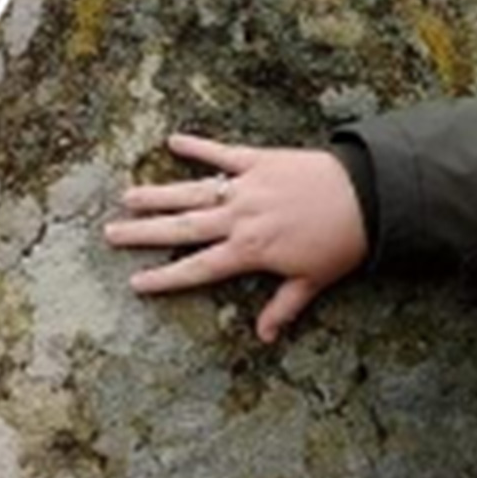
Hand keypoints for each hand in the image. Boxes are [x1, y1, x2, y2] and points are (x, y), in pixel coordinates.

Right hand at [104, 133, 367, 342]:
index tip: (135, 281)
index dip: (166, 276)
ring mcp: (247, 187)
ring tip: (127, 196)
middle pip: (183, 228)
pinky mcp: (260, 161)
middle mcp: (240, 219)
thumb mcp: (312, 281)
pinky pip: (223, 153)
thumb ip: (284, 307)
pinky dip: (199, 146)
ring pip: (193, 192)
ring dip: (159, 194)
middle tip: (110, 233)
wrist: (366, 198)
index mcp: (250, 251)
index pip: (198, 268)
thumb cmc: (342, 244)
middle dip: (144, 232)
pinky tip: (173, 141)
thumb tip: (265, 337)